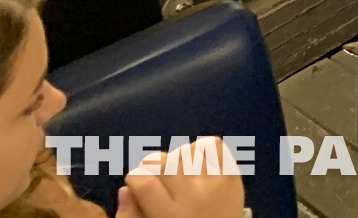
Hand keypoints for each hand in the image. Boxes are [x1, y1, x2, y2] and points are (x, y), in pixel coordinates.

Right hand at [119, 141, 243, 217]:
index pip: (145, 182)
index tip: (136, 182)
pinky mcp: (231, 175)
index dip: (135, 177)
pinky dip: (203, 148)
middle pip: (164, 162)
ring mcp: (214, 183)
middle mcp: (192, 196)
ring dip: (178, 157)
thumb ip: (132, 216)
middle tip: (156, 175)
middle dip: (153, 164)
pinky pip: (214, 146)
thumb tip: (126, 189)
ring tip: (179, 170)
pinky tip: (198, 162)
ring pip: (187, 151)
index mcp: (168, 215)